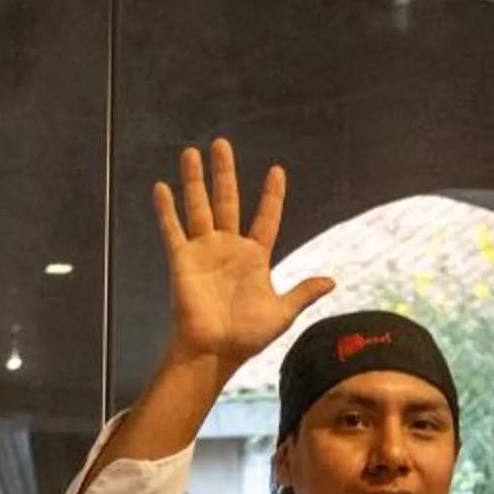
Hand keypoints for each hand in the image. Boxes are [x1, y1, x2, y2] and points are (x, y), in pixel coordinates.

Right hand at [154, 138, 334, 369]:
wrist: (216, 350)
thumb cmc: (247, 336)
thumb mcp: (281, 312)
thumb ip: (303, 292)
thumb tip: (331, 281)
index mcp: (254, 257)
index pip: (265, 217)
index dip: (271, 196)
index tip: (277, 171)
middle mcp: (228, 247)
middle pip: (227, 201)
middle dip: (224, 173)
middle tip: (222, 143)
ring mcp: (203, 251)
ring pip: (198, 207)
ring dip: (194, 180)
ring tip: (192, 152)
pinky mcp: (182, 260)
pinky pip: (172, 229)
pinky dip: (166, 209)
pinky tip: (162, 187)